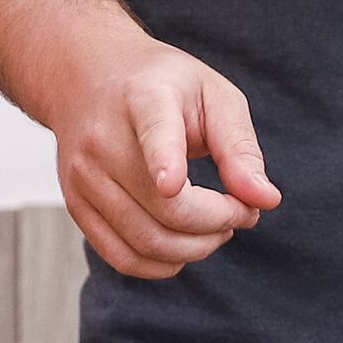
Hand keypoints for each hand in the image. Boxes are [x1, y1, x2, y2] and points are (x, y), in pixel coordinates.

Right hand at [50, 30, 277, 278]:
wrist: (87, 77)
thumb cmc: (161, 85)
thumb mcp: (212, 95)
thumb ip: (240, 147)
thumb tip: (266, 200)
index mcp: (145, 99)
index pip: (154, 133)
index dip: (163, 160)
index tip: (172, 183)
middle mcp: (103, 140)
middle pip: (166, 209)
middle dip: (219, 223)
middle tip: (243, 211)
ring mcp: (83, 177)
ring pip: (146, 243)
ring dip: (196, 249)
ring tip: (218, 227)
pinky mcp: (76, 206)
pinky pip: (122, 258)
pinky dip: (162, 264)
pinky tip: (184, 245)